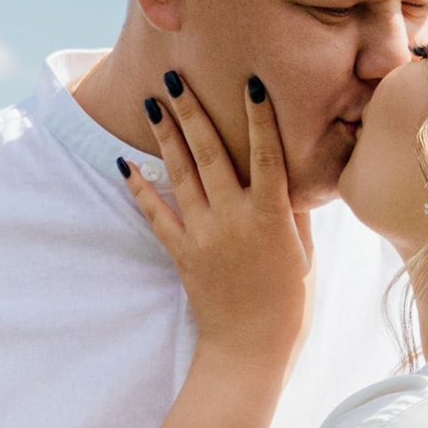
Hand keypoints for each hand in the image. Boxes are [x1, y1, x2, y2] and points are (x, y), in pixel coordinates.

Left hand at [125, 72, 312, 365]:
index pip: (267, 153)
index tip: (250, 82)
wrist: (250, 350)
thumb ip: (294, 215)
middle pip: (211, 153)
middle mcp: (235, 218)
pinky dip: (140, 188)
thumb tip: (292, 182)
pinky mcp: (182, 253)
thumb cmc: (288, 307)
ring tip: (154, 103)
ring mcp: (204, 234)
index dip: (259, 116)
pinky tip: (125, 164)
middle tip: (177, 77)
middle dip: (193, 111)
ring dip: (166, 136)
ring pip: (181, 174)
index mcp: (272, 216)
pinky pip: (156, 213)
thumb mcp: (303, 256)